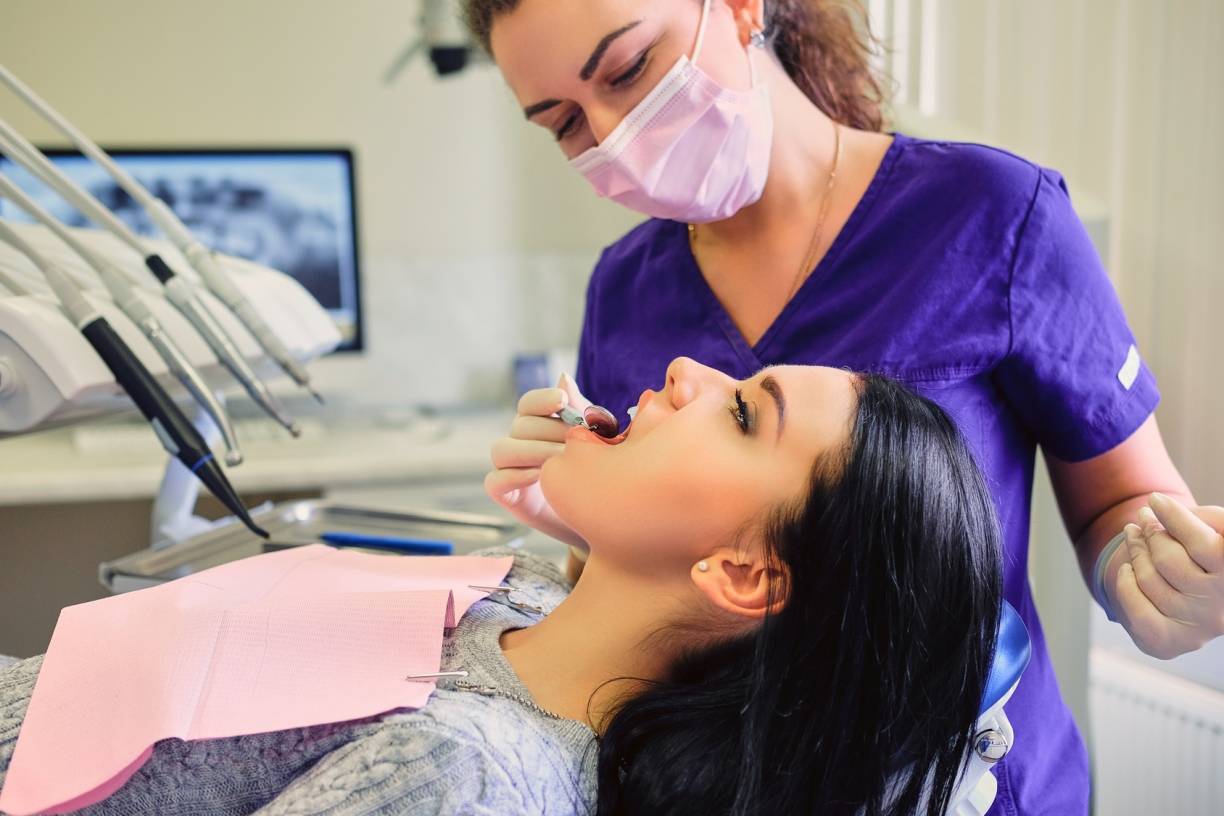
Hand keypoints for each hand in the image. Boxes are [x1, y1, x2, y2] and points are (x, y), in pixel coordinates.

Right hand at [485, 374, 589, 551]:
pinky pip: (495, 480)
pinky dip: (515, 476)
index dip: (542, 399)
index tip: (562, 401)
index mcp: (539, 424)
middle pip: (520, 425)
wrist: (596, 520)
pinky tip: (541, 476)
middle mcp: (519, 442)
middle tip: (576, 443)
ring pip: (502, 449)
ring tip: (560, 460)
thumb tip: (564, 378)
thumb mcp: (595, 442)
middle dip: (549, 431)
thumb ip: (581, 412)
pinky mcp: (504, 493)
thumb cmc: (596, 477)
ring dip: (532, 451)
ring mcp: (508, 467)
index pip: (529, 403)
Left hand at [1111, 494, 1223, 658]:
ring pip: (1147, 579)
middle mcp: (1222, 607)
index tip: (1155, 499)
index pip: (1205, 546)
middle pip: (1169, 560)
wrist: (1199, 598)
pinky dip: (1124, 584)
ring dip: (1135, 551)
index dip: (1176, 518)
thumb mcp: (1215, 531)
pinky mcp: (1169, 643)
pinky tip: (1128, 570)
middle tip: (1142, 518)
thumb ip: (1203, 519)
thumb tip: (1161, 507)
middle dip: (1149, 532)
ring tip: (1134, 536)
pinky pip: (1134, 609)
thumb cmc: (1208, 553)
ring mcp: (1196, 628)